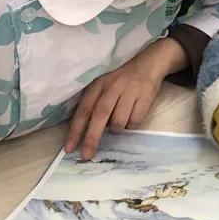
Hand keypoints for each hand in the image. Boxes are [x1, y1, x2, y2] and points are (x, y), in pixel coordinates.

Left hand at [66, 39, 186, 158]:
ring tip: (118, 124)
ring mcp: (130, 91)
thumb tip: (84, 133)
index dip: (76, 130)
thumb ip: (93, 103)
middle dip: (92, 138)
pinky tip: (132, 117)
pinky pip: (135, 121)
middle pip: (99, 116)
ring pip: (119, 121)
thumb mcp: (103, 85)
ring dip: (117, 129)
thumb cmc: (120, 80)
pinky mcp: (145, 96)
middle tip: (87, 155)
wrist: (148, 64)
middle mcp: (112, 87)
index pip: (84, 109)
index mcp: (98, 85)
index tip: (69, 148)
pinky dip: (132, 125)